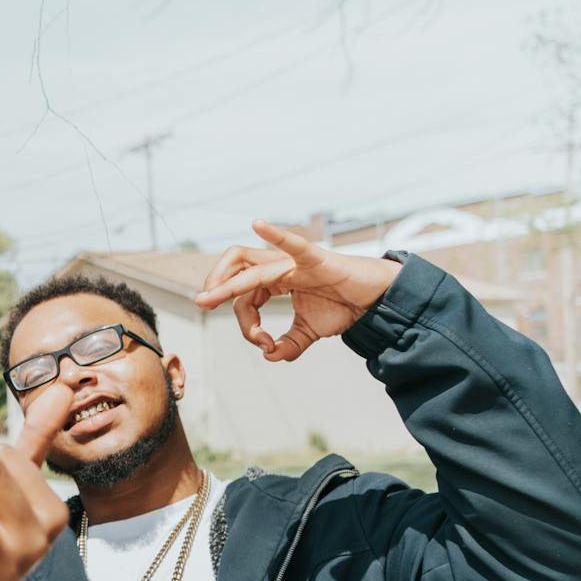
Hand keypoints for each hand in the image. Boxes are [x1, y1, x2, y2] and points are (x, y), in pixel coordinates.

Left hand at [194, 220, 401, 362]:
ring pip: (251, 266)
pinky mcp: (318, 260)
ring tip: (210, 297)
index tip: (265, 344)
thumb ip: (288, 345)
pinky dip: (277, 235)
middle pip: (235, 268)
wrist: (376, 300)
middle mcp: (279, 267)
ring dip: (227, 283)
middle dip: (215, 285)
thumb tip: (271, 356)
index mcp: (274, 280)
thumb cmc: (343, 306)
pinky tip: (259, 224)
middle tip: (204, 304)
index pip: (244, 297)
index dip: (247, 324)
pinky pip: (296, 246)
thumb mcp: (309, 332)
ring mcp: (295, 262)